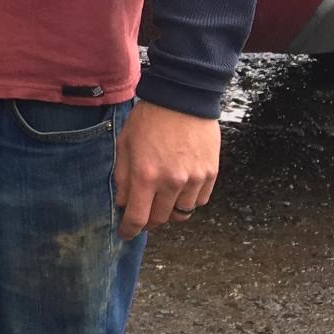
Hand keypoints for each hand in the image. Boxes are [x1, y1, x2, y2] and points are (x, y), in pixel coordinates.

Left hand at [114, 99, 219, 238]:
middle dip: (149, 220)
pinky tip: (180, 189)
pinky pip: (199, 201)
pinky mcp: (211, 174)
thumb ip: (123, 177)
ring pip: (182, 213)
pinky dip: (188, 201)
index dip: (130, 230)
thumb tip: (123, 203)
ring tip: (162, 199)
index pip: (138, 217)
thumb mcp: (125, 144)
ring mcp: (194, 179)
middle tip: (143, 213)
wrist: (182, 99)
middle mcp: (172, 182)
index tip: (126, 234)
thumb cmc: (148, 119)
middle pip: (160, 219)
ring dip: (169, 211)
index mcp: (146, 175)